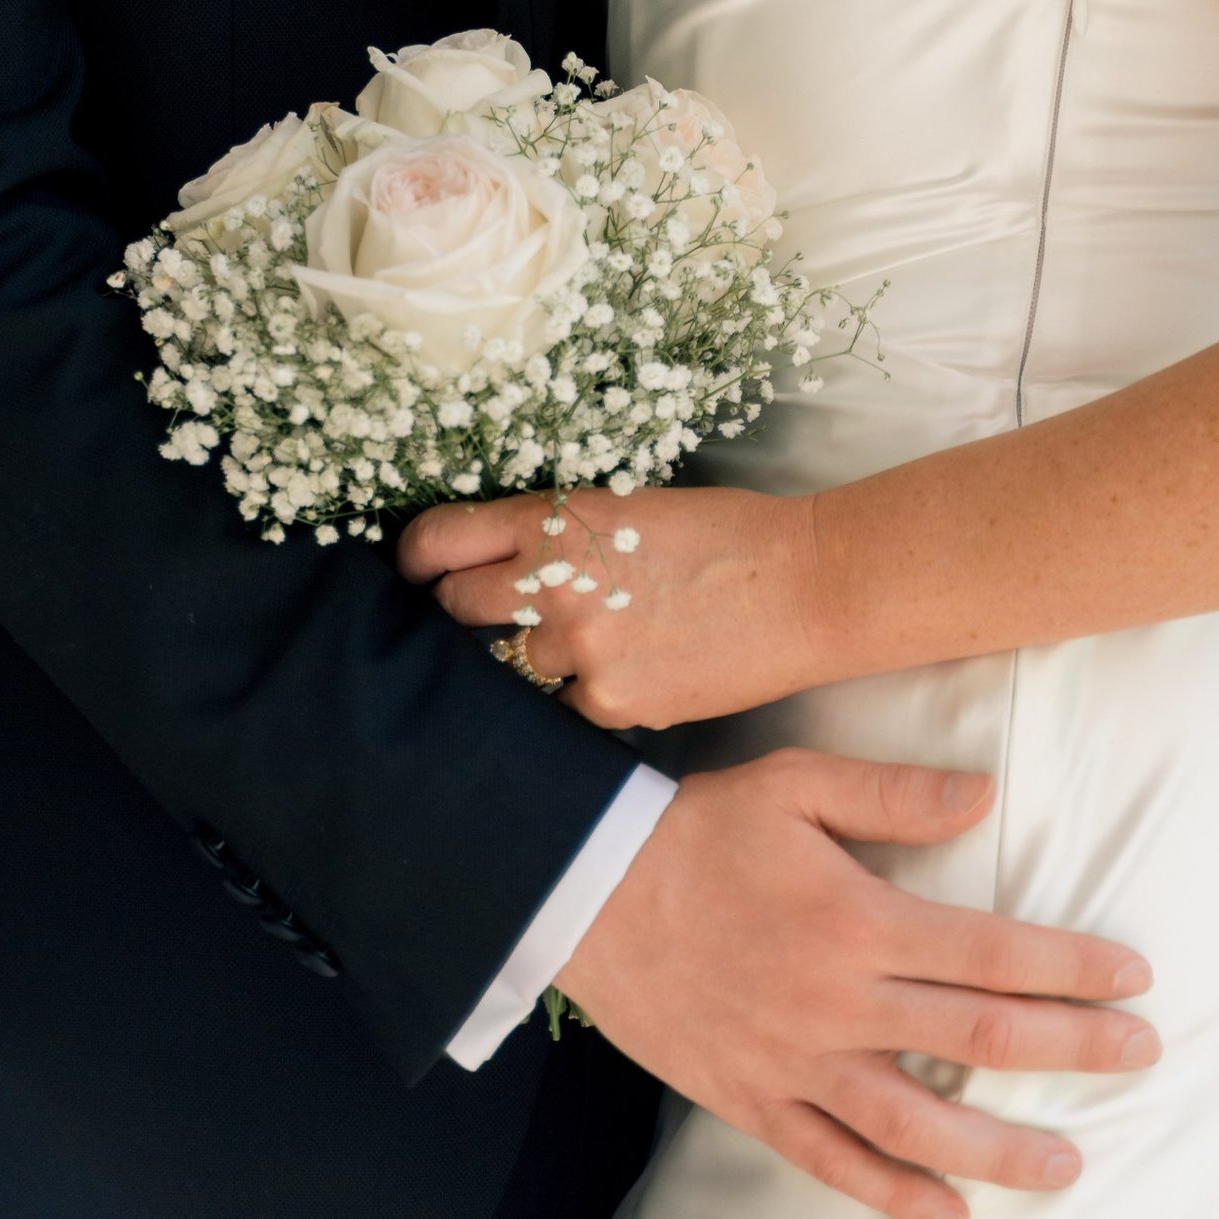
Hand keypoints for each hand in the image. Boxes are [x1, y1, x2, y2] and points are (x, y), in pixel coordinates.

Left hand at [398, 481, 820, 726]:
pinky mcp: (610, 703)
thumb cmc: (726, 535)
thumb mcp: (629, 509)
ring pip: (513, 665)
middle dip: (462, 612)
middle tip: (488, 615)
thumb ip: (560, 534)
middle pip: (455, 608)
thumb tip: (505, 564)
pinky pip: (563, 709)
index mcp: (554, 521)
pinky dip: (582, 697)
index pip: (439, 541)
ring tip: (591, 644)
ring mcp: (578, 650)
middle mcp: (552, 584)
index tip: (414, 572)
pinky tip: (623, 675)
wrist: (803, 586)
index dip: (416, 559)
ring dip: (536, 657)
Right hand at [558, 749, 1157, 1218]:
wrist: (580, 893)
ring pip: (918, 1128)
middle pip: (978, 1042)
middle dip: (1072, 1051)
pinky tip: (950, 1217)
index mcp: (857, 921)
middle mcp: (837, 1003)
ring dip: (1001, 1152)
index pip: (993, 953)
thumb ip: (893, 794)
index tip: (1135, 976)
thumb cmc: (697, 829)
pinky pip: (834, 1163)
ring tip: (1068, 1167)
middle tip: (1141, 1058)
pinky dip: (895, 1197)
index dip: (1073, 967)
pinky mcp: (752, 1101)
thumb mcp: (793, 783)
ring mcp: (795, 1063)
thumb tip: (986, 794)